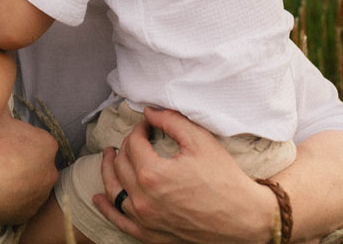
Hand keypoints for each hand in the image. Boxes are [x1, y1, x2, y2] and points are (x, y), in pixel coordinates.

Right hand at [0, 112, 58, 223]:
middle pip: (38, 164)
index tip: (6, 145)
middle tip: (1, 162)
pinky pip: (22, 204)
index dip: (22, 142)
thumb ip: (6, 108)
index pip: (39, 141)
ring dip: (20, 182)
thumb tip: (1, 96)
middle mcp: (50, 171)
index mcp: (47, 145)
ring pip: (32, 185)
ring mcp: (40, 195)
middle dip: (24, 163)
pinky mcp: (28, 214)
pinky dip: (13, 200)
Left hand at [94, 107, 274, 243]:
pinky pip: (120, 222)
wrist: (243, 218)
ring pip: (114, 191)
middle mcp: (143, 199)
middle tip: (133, 138)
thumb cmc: (224, 179)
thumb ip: (171, 121)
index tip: (147, 125)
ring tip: (109, 157)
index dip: (139, 130)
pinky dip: (107, 208)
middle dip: (125, 146)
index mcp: (153, 174)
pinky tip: (99, 198)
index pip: (134, 144)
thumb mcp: (200, 141)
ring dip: (109, 171)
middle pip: (122, 165)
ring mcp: (145, 220)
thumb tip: (150, 112)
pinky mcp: (150, 235)